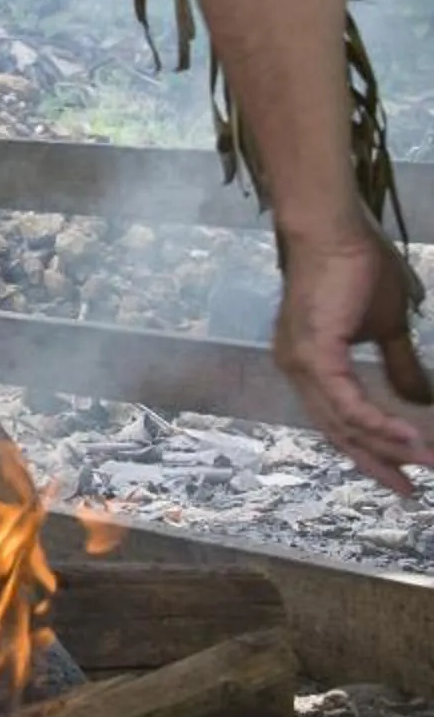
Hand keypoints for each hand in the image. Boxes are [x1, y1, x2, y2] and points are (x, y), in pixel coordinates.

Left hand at [274, 222, 433, 496]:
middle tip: (411, 489)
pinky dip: (378, 425)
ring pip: (343, 423)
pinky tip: (408, 438)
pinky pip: (347, 404)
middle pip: (337, 431)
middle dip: (376, 461)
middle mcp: (296, 368)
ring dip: (386, 447)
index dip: (370, 448)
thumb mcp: (388, 326)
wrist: (335, 228)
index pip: (338, 419)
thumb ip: (399, 365)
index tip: (403, 474)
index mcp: (309, 362)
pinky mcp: (313, 354)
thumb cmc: (357, 266)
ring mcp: (300, 362)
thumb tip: (420, 400)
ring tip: (424, 462)